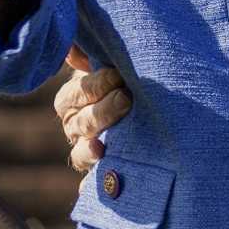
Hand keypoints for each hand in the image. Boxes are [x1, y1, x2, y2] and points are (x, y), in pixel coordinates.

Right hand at [55, 46, 131, 172]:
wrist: (154, 104)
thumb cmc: (129, 77)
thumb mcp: (113, 61)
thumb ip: (94, 53)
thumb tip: (74, 47)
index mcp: (73, 100)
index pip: (73, 96)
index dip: (93, 85)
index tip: (116, 74)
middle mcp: (77, 126)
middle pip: (79, 123)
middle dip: (101, 110)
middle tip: (125, 98)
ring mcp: (89, 150)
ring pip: (82, 151)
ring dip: (94, 144)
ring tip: (110, 136)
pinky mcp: (103, 171)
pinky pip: (93, 181)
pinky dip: (95, 179)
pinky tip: (107, 174)